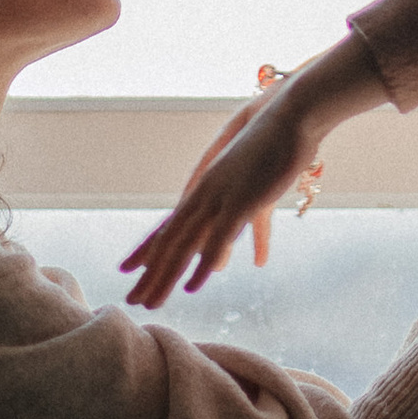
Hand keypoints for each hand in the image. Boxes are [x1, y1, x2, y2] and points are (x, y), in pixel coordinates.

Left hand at [121, 77, 323, 308]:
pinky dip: (202, 265)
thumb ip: (244, 225)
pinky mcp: (240, 201)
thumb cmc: (275, 148)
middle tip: (131, 300)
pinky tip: (193, 287)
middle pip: (169, 241)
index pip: (167, 226)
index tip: (128, 270)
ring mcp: (217, 198)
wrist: (289, 116)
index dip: (147, 250)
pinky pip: (216, 240)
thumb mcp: (254, 192)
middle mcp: (202, 195)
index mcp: (203, 190)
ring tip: (151, 302)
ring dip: (166, 277)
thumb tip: (229, 252)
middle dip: (149, 273)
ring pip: (184, 245)